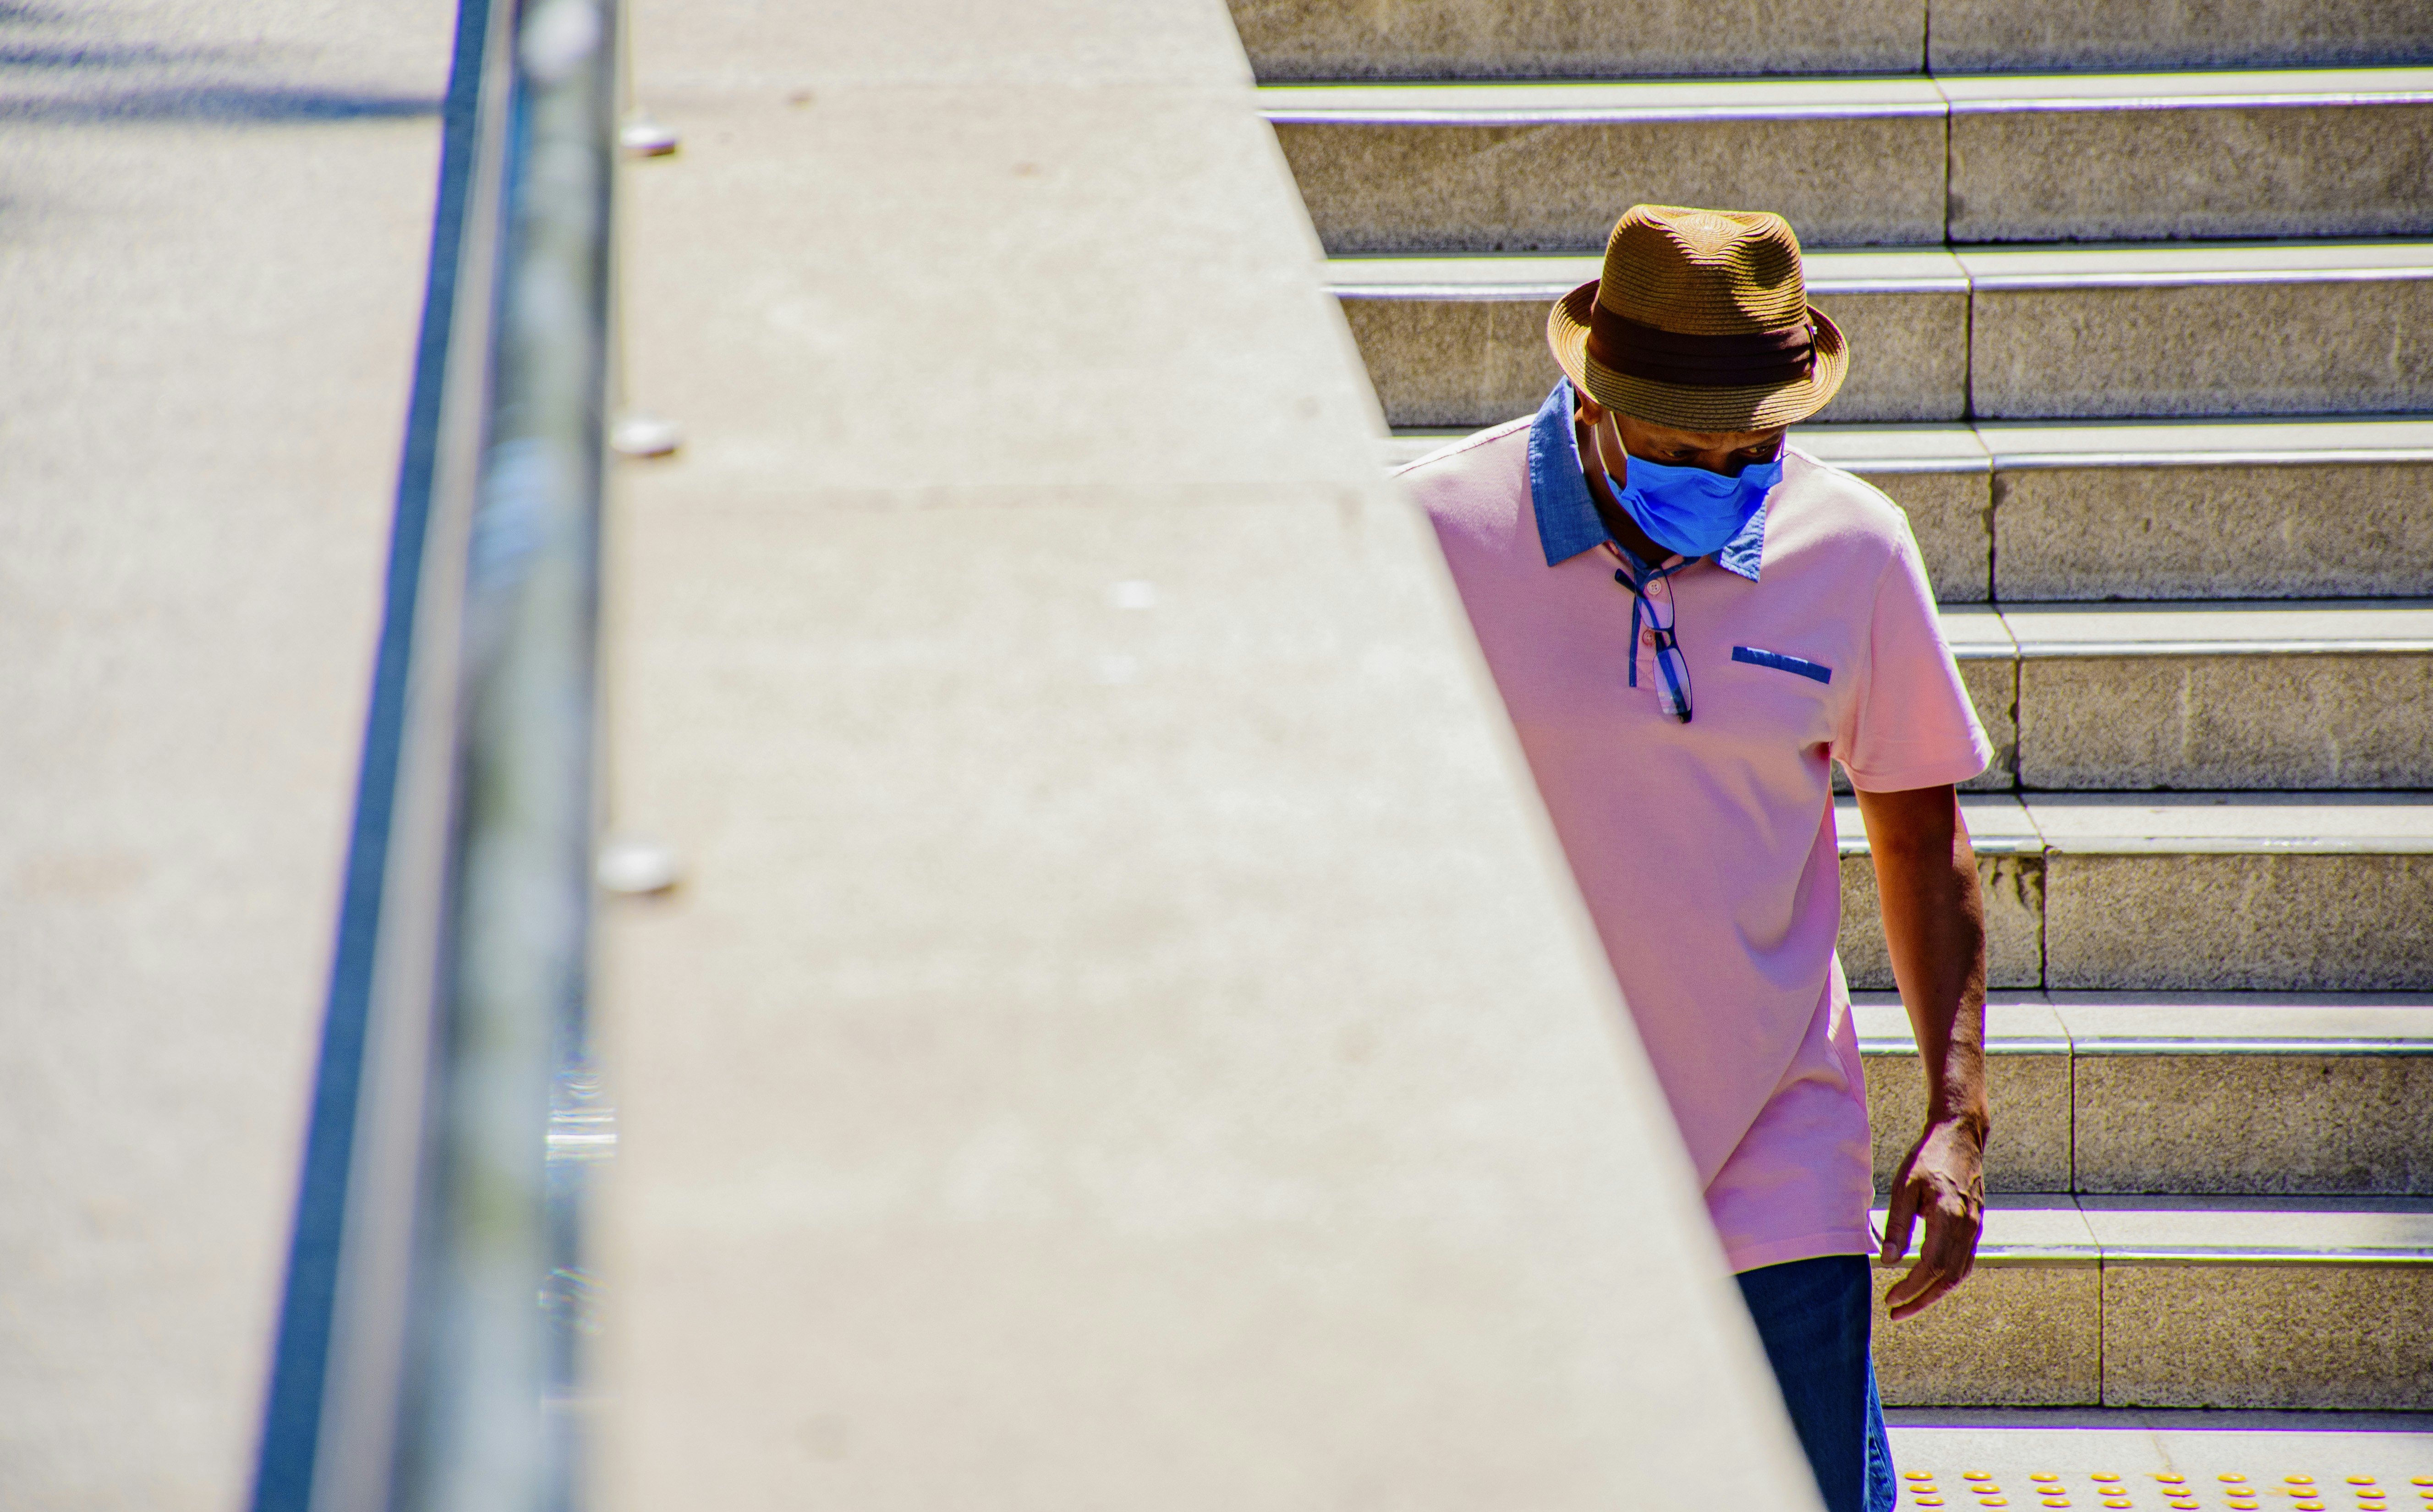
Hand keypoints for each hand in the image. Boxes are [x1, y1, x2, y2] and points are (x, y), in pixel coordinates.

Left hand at [1879, 1115, 1984, 1320]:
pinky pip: (1965, 1261)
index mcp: (1948, 1216)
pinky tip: (1930, 1284)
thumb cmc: (1927, 1158)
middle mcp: (1967, 1227)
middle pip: (1948, 1277)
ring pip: (1959, 1273)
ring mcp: (1975, 1228)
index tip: (1890, 1298)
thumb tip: (1887, 1260)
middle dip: (1921, 1300)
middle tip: (1895, 1313)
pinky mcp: (1975, 1226)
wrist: (1960, 1138)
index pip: (1931, 1266)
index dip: (1911, 1287)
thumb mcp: (1904, 1185)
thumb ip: (1896, 1223)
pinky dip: (1948, 1279)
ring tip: (1909, 1304)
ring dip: (1935, 1293)